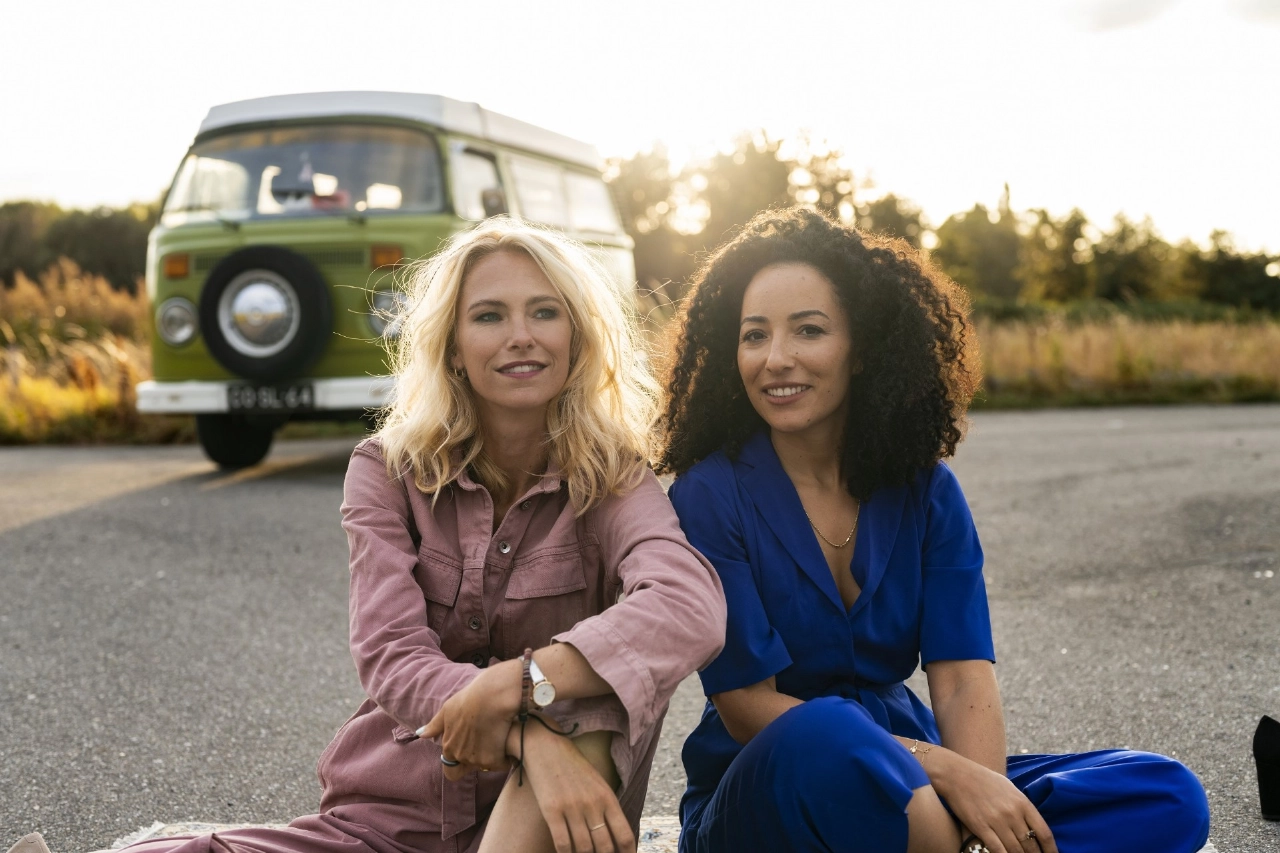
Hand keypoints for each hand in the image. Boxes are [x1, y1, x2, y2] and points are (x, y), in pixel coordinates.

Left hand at [420, 658, 521, 775]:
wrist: (493, 695)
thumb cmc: (471, 697)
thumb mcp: (449, 708)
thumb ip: (436, 725)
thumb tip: (421, 734)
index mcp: (448, 746)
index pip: (451, 772)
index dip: (460, 764)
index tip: (471, 750)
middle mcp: (460, 756)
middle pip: (471, 766)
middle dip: (478, 757)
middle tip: (487, 738)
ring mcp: (476, 759)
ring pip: (487, 765)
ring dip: (493, 755)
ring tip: (498, 735)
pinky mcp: (493, 760)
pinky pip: (502, 763)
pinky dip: (506, 755)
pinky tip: (508, 739)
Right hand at [518, 722, 634, 852]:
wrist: (545, 747)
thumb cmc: (573, 768)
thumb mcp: (597, 784)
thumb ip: (607, 808)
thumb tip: (613, 837)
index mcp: (607, 797)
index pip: (624, 835)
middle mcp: (592, 804)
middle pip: (605, 847)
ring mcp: (572, 808)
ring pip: (584, 848)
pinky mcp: (551, 810)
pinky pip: (562, 843)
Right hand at [935, 754, 1056, 852]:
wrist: (957, 774)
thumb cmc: (984, 780)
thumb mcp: (1009, 789)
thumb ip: (1022, 807)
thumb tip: (1032, 826)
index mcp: (1023, 803)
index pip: (1044, 833)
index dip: (1051, 850)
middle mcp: (1013, 814)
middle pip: (1031, 845)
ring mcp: (997, 822)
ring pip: (1016, 851)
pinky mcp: (981, 828)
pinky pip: (998, 850)